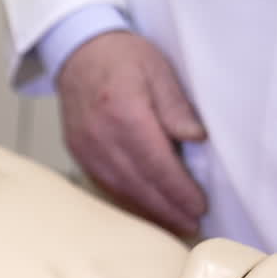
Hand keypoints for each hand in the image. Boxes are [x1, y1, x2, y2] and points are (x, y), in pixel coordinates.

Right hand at [57, 31, 207, 236]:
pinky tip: (144, 209)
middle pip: (137, 183)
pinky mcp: (77, 153)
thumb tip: (195, 138)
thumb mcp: (159, 70)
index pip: (155, 163)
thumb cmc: (122, 58)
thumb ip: (176, 106)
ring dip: (147, 211)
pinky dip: (125, 201)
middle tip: (191, 225)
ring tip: (173, 224)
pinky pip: (103, 184)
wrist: (78, 52)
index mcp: (123, 112)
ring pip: (118, 189)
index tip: (199, 206)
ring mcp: (84, 147)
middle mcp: (99, 135)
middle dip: (166, 209)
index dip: (178, 190)